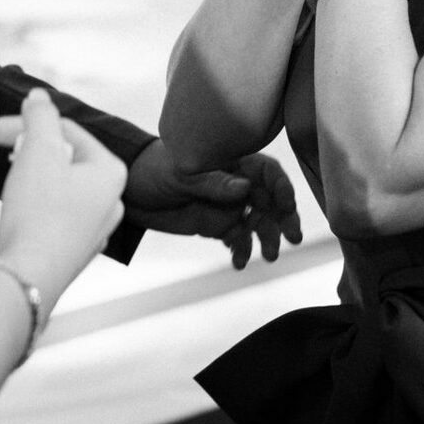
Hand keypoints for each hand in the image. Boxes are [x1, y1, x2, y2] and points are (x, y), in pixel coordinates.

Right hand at [0, 90, 126, 301]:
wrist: (28, 276)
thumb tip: (39, 97)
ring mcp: (95, 228)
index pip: (65, 130)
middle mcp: (111, 200)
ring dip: (29, 169)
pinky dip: (34, 198)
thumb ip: (40, 116)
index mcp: (110, 172)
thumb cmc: (38, 211)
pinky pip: (55, 210)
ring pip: (60, 183)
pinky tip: (18, 203)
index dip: (23, 123)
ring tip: (7, 171)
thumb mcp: (37, 151)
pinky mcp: (74, 248)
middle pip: (64, 155)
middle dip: (26, 145)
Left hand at [122, 139, 302, 269]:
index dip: (281, 187)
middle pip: (270, 200)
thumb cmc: (154, 170)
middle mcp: (236, 183)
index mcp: (232, 161)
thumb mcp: (181, 174)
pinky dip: (242, 250)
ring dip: (267, 238)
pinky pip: (238, 239)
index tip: (285, 206)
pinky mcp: (218, 225)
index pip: (267, 172)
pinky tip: (237, 261)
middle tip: (292, 238)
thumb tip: (245, 188)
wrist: (130, 193)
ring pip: (259, 222)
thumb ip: (213, 182)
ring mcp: (229, 206)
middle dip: (284, 219)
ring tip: (268, 256)